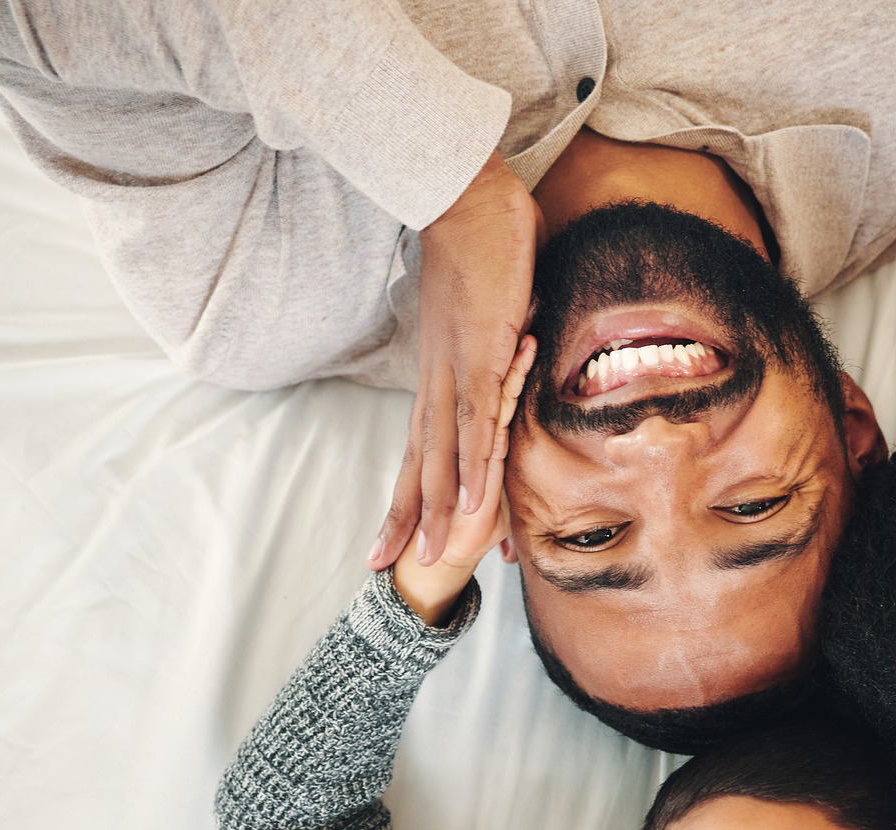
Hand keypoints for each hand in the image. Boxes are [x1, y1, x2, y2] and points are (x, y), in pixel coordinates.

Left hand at [368, 152, 542, 572]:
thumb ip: (494, 345)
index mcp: (438, 373)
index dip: (407, 494)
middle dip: (402, 518)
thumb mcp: (484, 312)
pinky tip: (474, 498)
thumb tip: (510, 351)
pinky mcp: (482, 355)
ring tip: (429, 554)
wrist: (465, 194)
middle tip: (385, 568)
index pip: (418, 446)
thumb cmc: (479, 244)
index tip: (392, 536)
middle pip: (416, 462)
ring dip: (437, 508)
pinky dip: (474, 461)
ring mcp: (458, 370)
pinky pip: (477, 419)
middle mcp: (439, 380)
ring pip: (441, 453)